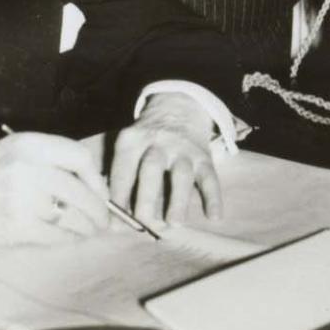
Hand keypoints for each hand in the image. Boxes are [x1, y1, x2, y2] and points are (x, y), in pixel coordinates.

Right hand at [0, 131, 109, 250]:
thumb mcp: (14, 151)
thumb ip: (50, 160)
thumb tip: (93, 183)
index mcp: (29, 144)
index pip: (80, 156)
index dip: (95, 177)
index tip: (98, 191)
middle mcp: (29, 168)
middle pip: (83, 192)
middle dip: (98, 210)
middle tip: (103, 221)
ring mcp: (23, 199)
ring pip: (74, 218)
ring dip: (86, 228)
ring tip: (88, 230)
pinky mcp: (18, 227)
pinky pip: (58, 236)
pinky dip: (68, 239)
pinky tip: (67, 237)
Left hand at [108, 93, 221, 227]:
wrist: (177, 106)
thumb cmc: (146, 139)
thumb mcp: (130, 145)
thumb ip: (123, 177)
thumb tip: (116, 221)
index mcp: (133, 140)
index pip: (123, 168)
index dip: (118, 196)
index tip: (115, 223)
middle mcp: (158, 142)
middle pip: (151, 168)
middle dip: (146, 196)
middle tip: (143, 221)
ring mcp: (183, 149)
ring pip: (181, 175)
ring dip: (178, 199)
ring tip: (174, 223)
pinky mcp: (203, 157)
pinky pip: (210, 178)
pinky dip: (213, 197)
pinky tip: (214, 217)